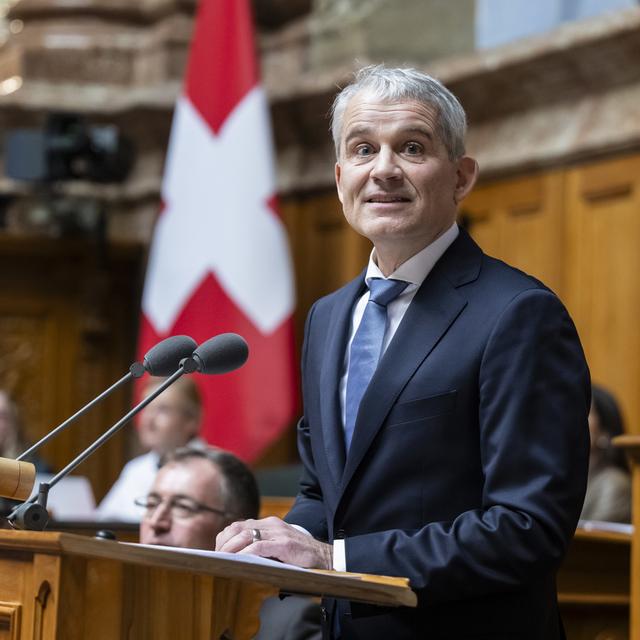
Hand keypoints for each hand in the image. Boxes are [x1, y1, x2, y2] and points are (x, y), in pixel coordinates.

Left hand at [215, 516, 332, 569]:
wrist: (326, 557)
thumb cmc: (301, 556)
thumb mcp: (278, 547)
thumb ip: (262, 547)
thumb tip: (237, 558)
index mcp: (269, 523)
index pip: (238, 525)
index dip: (224, 539)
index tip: (217, 553)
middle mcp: (272, 524)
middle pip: (237, 528)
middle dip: (223, 544)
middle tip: (216, 560)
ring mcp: (278, 532)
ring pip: (245, 534)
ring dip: (230, 549)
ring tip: (223, 561)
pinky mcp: (284, 544)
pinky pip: (259, 546)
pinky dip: (245, 553)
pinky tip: (239, 562)